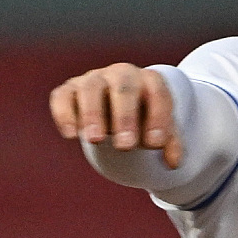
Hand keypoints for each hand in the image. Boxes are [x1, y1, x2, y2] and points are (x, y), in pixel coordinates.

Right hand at [48, 63, 180, 167]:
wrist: (121, 106)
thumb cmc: (144, 118)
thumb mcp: (161, 129)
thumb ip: (169, 142)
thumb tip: (174, 162)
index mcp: (150, 81)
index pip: (158, 93)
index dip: (158, 118)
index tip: (154, 145)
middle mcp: (122, 75)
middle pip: (124, 87)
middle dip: (125, 116)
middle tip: (126, 146)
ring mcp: (94, 80)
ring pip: (91, 89)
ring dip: (93, 114)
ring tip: (95, 140)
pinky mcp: (70, 90)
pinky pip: (63, 96)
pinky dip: (65, 114)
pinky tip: (72, 135)